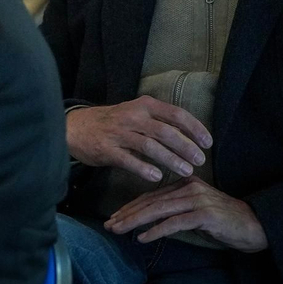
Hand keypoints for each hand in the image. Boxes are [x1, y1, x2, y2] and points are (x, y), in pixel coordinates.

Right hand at [66, 96, 211, 182]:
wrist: (75, 127)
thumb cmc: (112, 123)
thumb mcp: (135, 113)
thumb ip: (158, 121)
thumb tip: (189, 136)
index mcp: (143, 106)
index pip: (176, 114)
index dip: (195, 128)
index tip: (207, 143)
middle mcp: (132, 116)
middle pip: (166, 131)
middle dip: (186, 147)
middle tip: (200, 160)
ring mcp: (118, 133)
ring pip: (150, 146)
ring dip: (170, 159)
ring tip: (185, 171)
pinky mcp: (106, 149)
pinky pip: (128, 160)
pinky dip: (143, 168)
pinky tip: (156, 177)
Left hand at [105, 176, 267, 251]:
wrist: (257, 227)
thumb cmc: (225, 222)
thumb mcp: (195, 213)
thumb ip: (174, 211)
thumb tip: (147, 220)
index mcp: (185, 183)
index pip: (151, 195)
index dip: (130, 207)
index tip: (114, 218)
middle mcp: (189, 187)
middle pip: (150, 201)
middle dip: (127, 214)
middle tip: (109, 225)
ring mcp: (197, 199)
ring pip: (158, 210)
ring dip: (135, 221)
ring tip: (119, 230)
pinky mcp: (205, 214)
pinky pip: (174, 223)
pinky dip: (156, 230)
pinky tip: (142, 238)